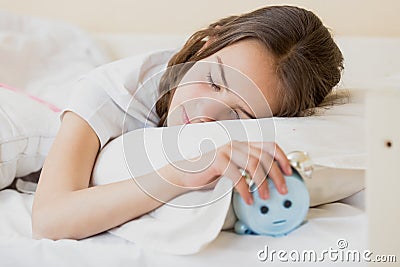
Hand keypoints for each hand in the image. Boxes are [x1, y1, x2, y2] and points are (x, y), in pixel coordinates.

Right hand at [174, 141, 291, 204]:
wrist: (184, 174)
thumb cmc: (209, 173)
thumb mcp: (233, 168)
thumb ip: (247, 169)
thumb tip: (269, 181)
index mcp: (242, 145)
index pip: (268, 145)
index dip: (282, 157)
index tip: (289, 172)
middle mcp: (236, 144)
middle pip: (264, 156)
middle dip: (277, 175)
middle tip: (282, 190)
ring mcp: (226, 151)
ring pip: (254, 164)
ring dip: (263, 183)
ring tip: (264, 197)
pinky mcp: (217, 161)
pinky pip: (237, 175)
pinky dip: (245, 189)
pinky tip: (248, 199)